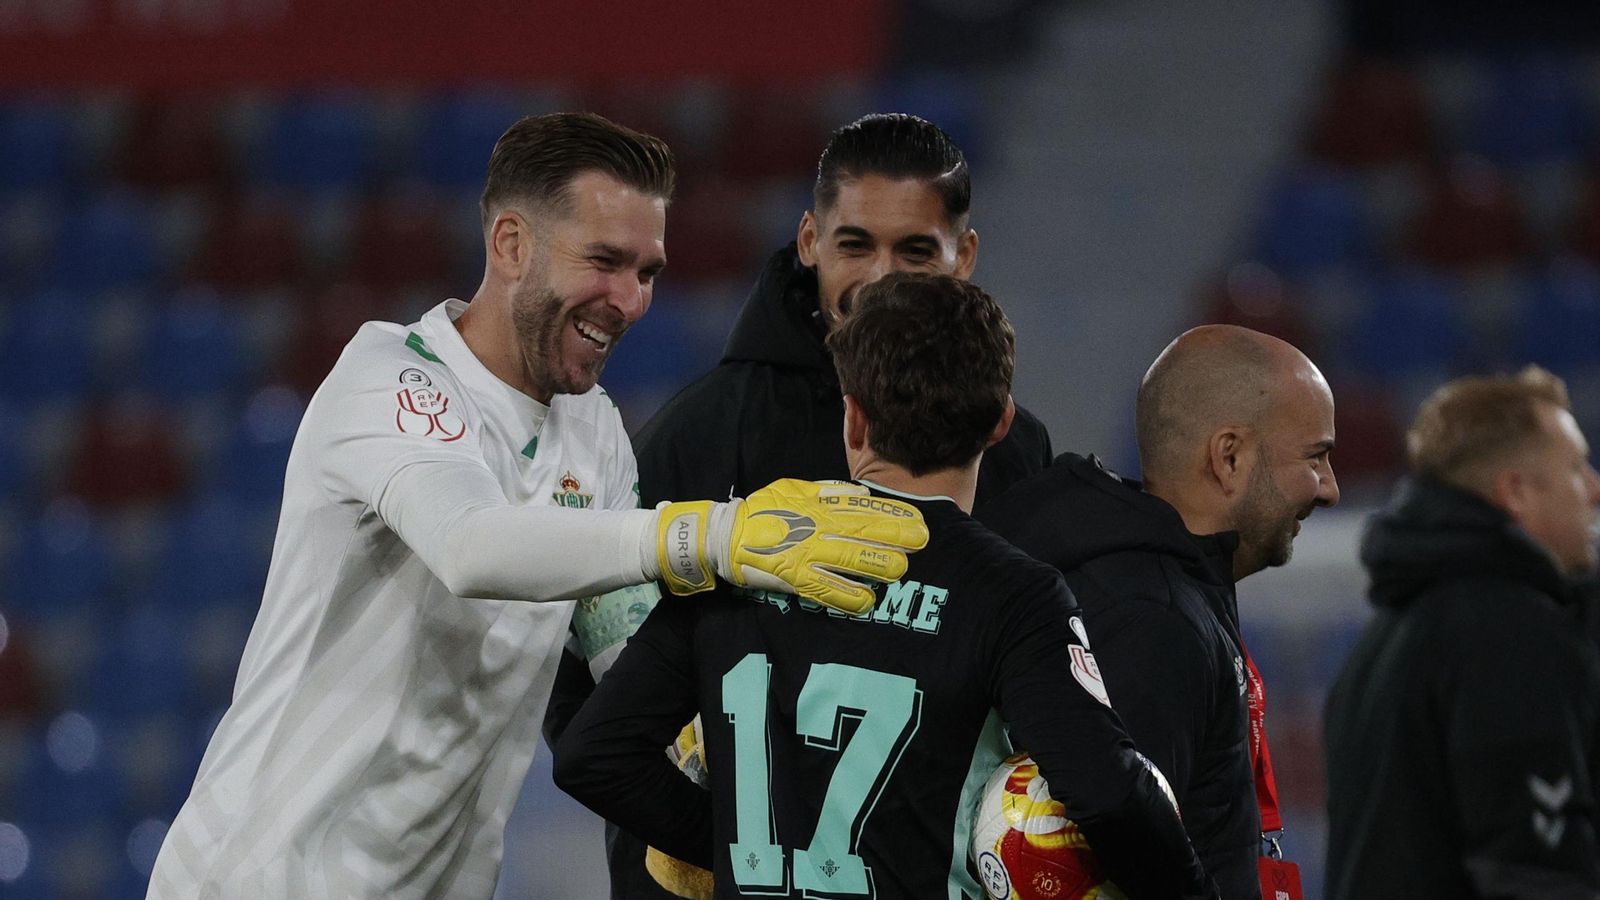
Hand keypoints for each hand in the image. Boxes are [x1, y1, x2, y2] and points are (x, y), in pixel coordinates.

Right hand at [655, 479, 928, 613]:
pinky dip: (847, 596)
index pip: (863, 510)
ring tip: (900, 570)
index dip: (892, 517)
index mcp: (818, 506)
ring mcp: (805, 554)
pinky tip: (867, 601)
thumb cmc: (762, 509)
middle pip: (862, 534)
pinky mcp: (794, 578)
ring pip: (849, 560)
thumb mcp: (795, 487)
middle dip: (894, 539)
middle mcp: (816, 529)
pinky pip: (825, 589)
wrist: (725, 535)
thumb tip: (861, 494)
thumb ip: (828, 490)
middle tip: (920, 544)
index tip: (917, 522)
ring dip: (877, 566)